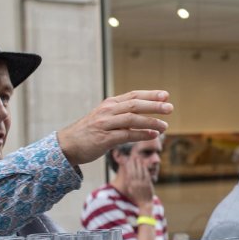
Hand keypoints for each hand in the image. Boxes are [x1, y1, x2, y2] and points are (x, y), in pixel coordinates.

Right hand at [57, 91, 171, 165]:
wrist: (68, 145)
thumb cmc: (90, 131)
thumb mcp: (106, 117)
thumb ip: (122, 114)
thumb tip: (144, 114)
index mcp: (110, 104)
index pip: (133, 95)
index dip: (150, 94)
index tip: (166, 95)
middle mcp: (108, 111)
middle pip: (135, 105)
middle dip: (154, 106)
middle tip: (170, 108)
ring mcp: (105, 124)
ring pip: (132, 119)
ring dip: (150, 122)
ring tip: (165, 126)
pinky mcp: (104, 138)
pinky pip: (126, 135)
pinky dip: (141, 134)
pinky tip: (153, 135)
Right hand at [125, 156, 154, 208]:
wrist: (144, 204)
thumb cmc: (137, 197)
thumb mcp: (131, 190)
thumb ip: (129, 183)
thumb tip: (127, 176)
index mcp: (131, 185)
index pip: (129, 173)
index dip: (128, 166)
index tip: (128, 160)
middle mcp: (135, 184)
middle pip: (134, 171)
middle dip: (133, 163)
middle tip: (133, 157)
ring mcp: (142, 184)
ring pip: (140, 172)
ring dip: (139, 165)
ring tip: (139, 159)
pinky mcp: (147, 185)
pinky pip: (146, 175)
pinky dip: (145, 170)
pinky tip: (144, 165)